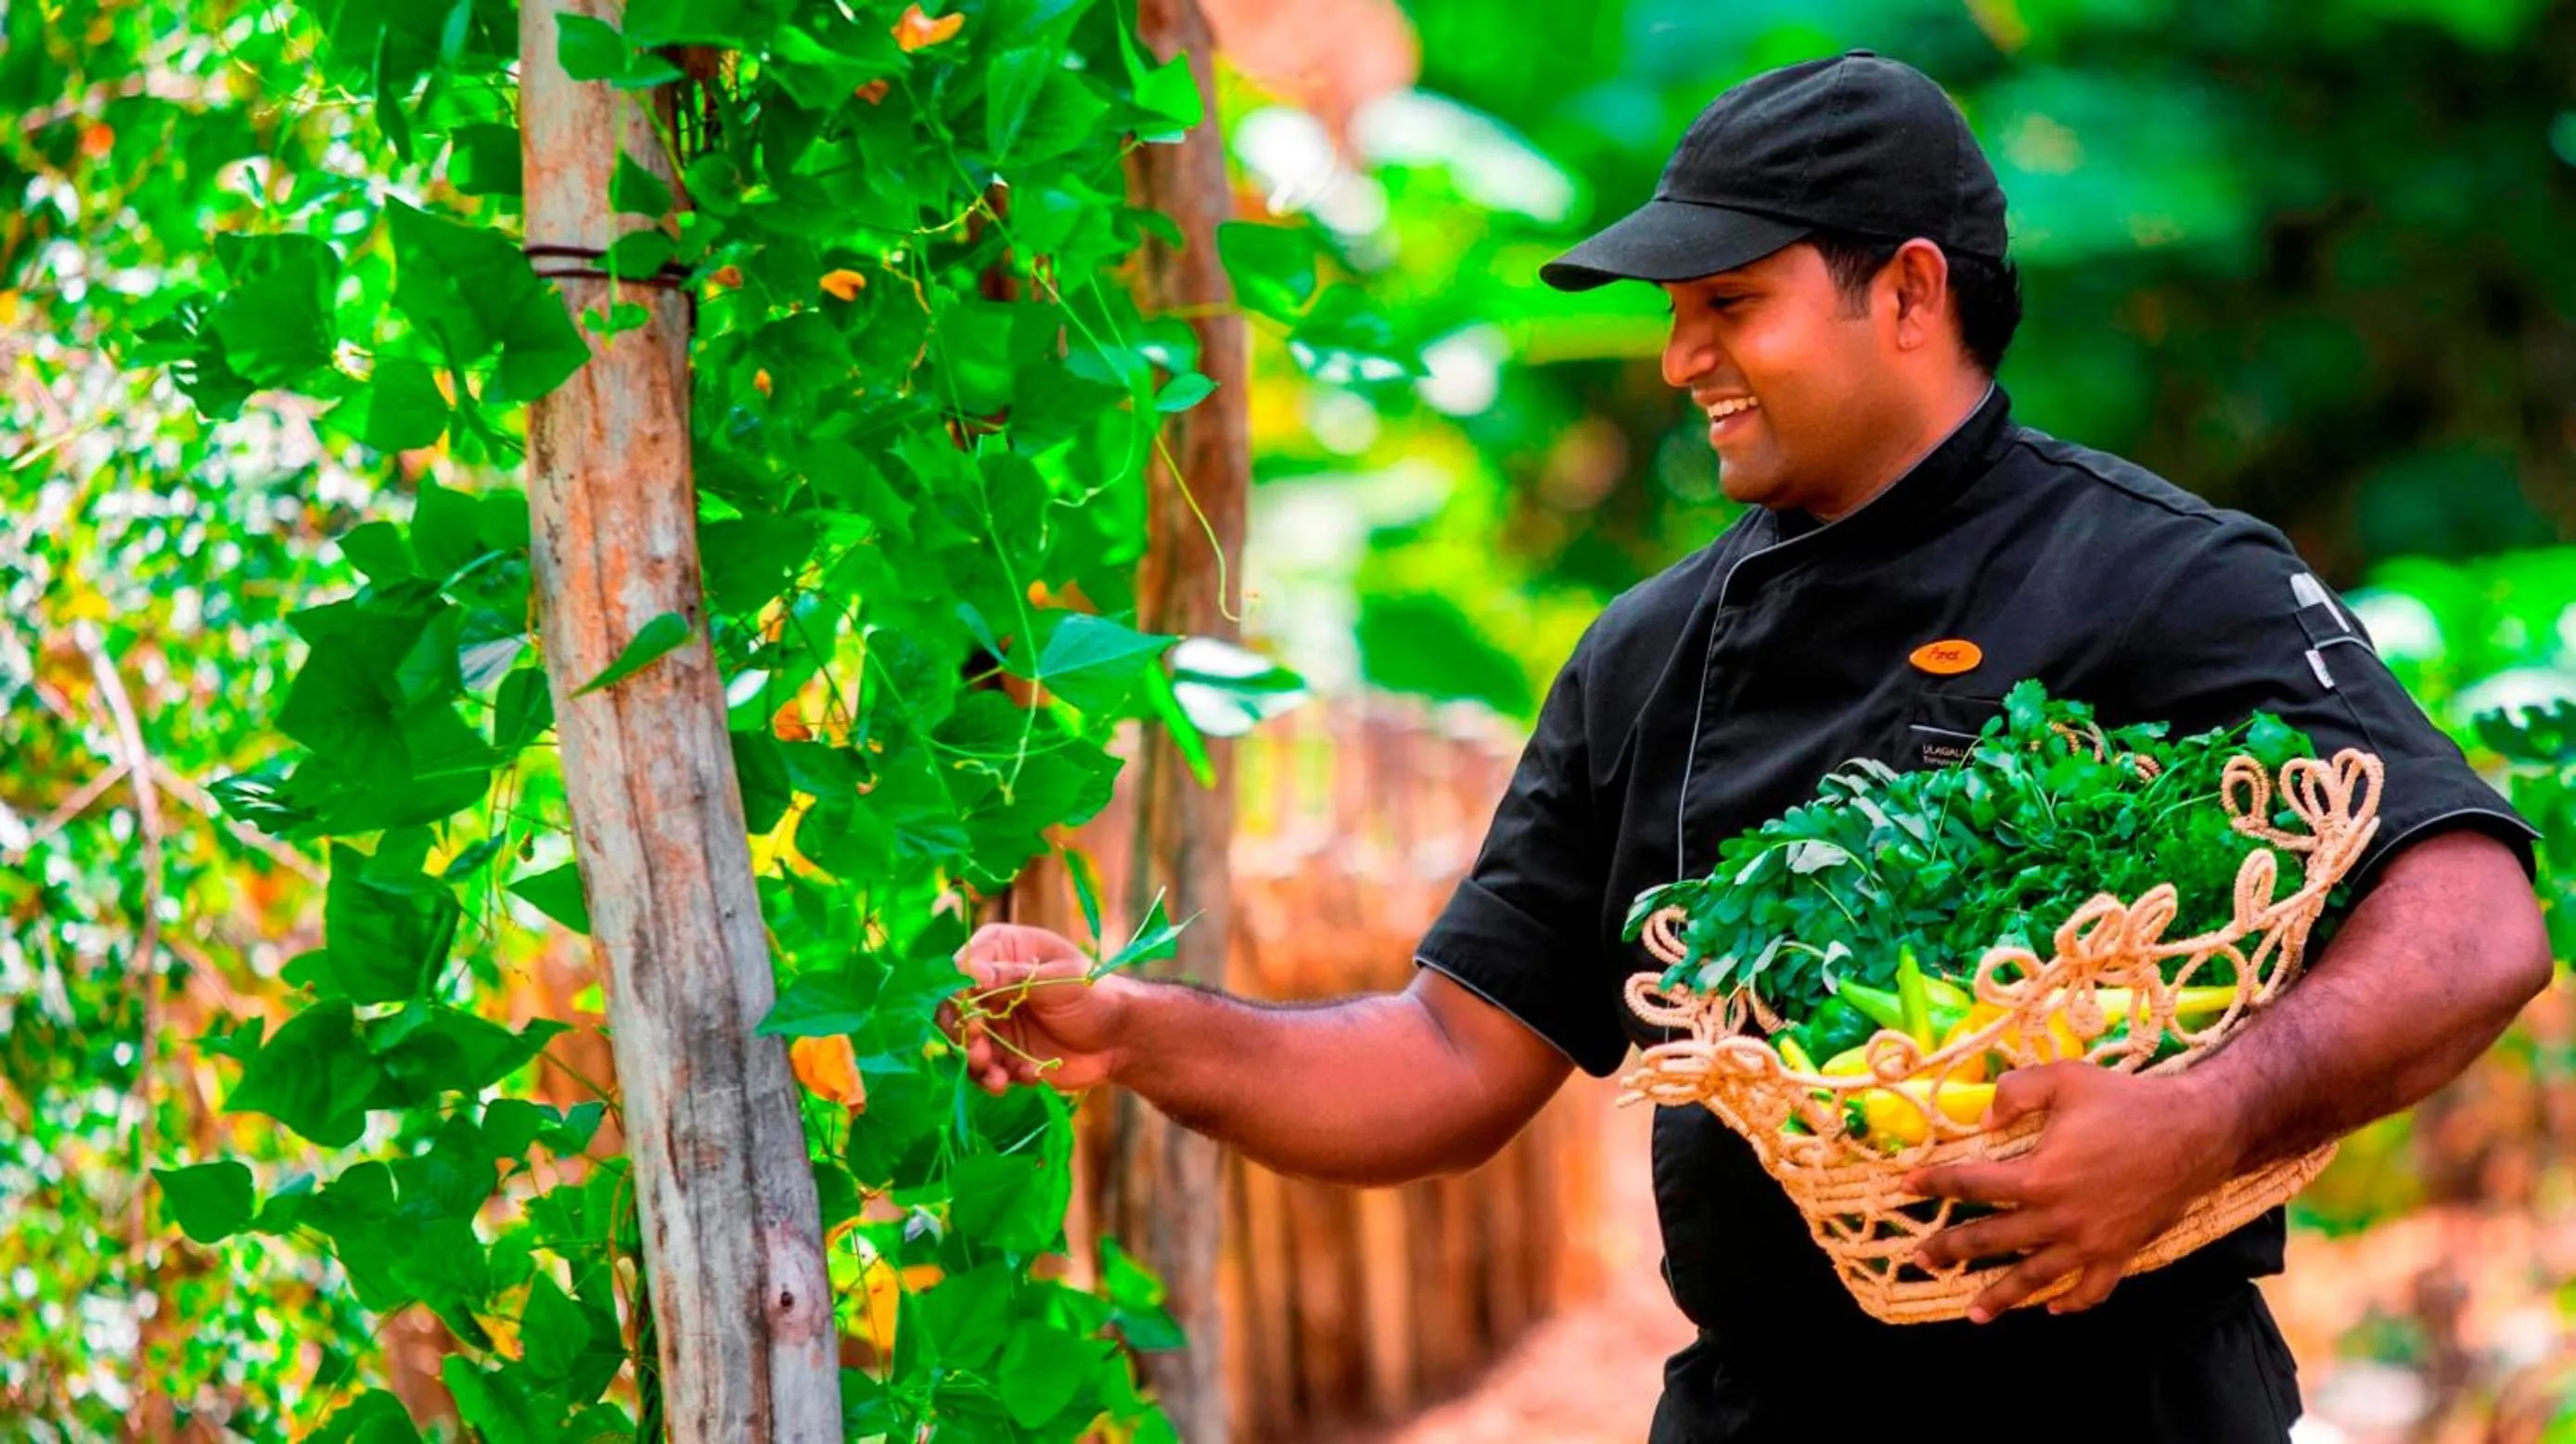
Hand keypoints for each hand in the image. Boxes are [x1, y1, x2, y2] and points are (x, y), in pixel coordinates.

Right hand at [945, 923, 1134, 1095]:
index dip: (958, 989)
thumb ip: (1016, 977)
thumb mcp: (1059, 979)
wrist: (1120, 1039)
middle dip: (963, 1033)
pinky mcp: (1002, 1053)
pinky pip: (986, 1069)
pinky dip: (999, 1078)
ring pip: (965, 1043)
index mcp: (1002, 951)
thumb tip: (973, 973)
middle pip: (954, 1008)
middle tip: (980, 1050)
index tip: (970, 1010)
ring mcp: (995, 1021)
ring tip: (997, 1078)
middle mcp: (990, 986)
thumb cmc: (1094, 994)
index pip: (962, 966)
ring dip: (976, 1062)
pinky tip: (1028, 1076)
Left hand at [1903, 1063, 2244, 1322]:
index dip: (1936, 1183)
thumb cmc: (2128, 1102)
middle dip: (1951, 1250)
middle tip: (1921, 1259)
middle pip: (1992, 1241)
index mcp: (2040, 1176)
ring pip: (2036, 1278)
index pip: (1972, 1184)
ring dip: (2001, 1297)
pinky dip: (2071, 1303)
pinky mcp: (2121, 1253)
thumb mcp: (2065, 1079)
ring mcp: (2091, 1242)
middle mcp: (2059, 1217)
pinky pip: (2091, 1289)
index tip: (1907, 1186)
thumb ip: (2016, 1091)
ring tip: (1972, 1313)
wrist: (2196, 1132)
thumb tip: (1981, 1117)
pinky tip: (2052, 1308)